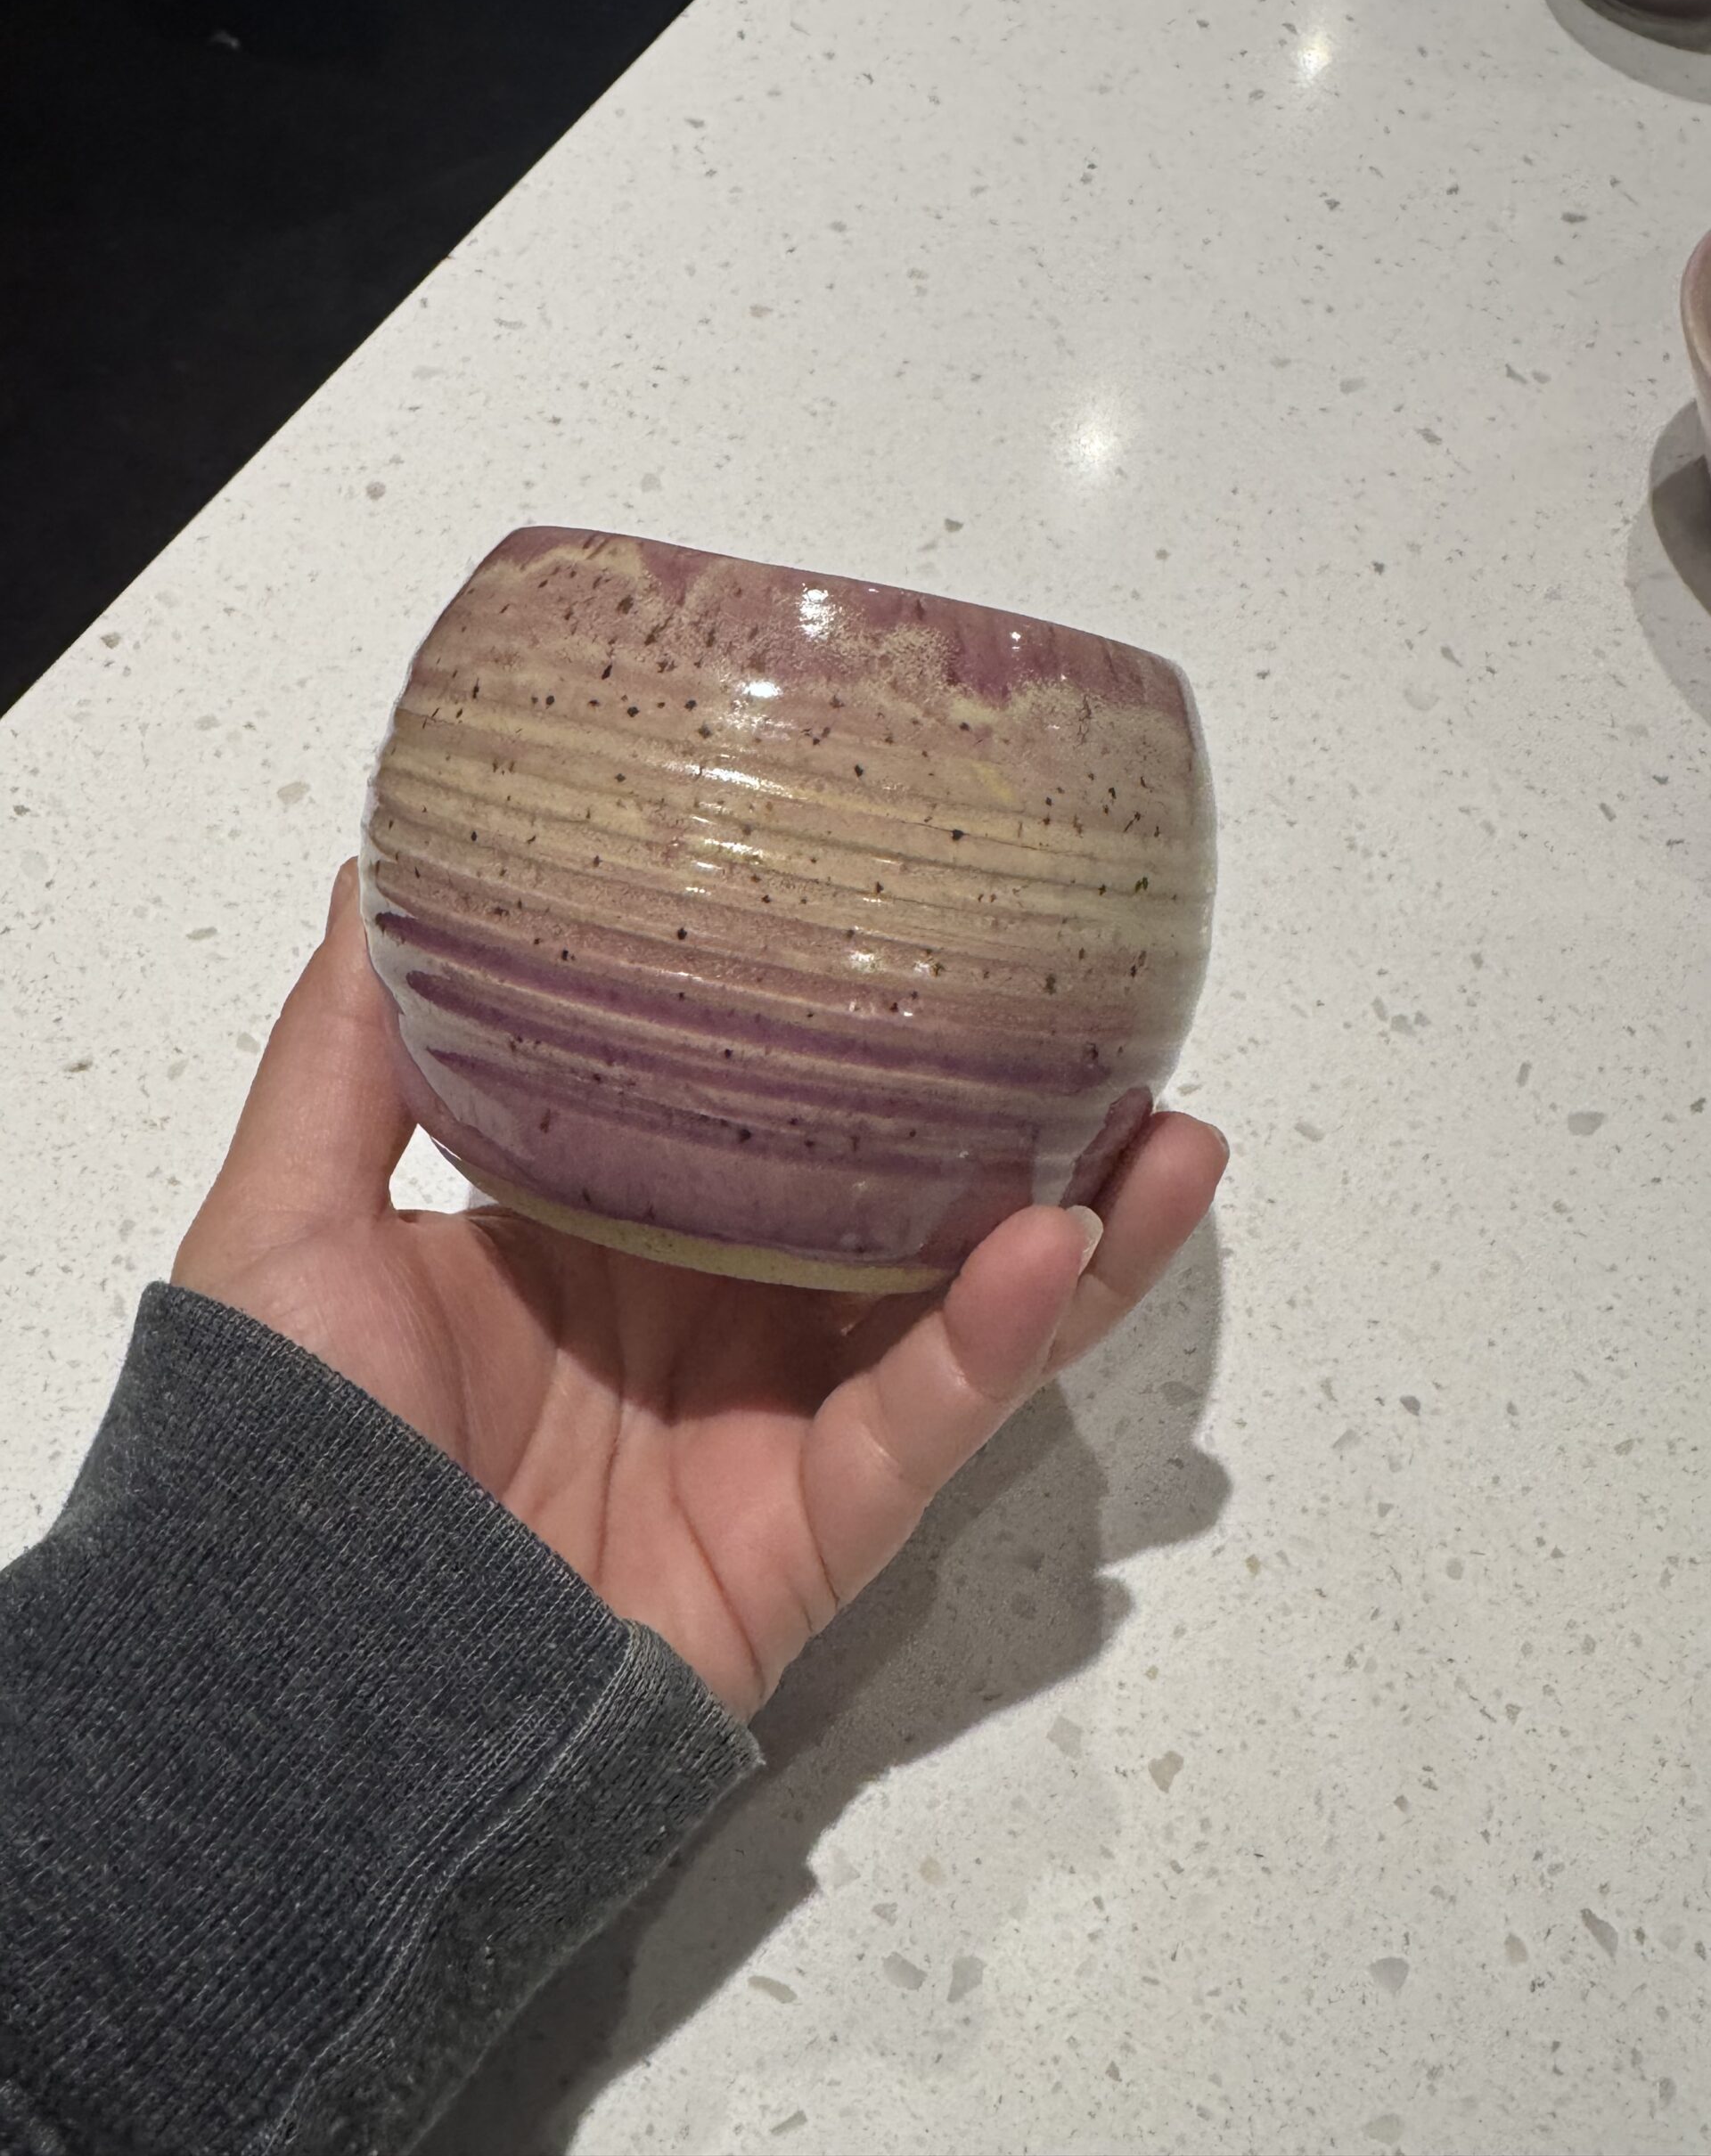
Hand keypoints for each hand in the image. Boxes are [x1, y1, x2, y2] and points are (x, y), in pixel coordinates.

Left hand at [175, 865, 1226, 1717]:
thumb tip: (380, 867)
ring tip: (1173, 1141)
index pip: (767, 1127)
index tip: (944, 955)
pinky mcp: (804, 1537)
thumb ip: (347, 1052)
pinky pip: (918, 1427)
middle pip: (901, 1217)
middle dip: (1021, 1139)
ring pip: (958, 1320)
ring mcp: (764, 1432)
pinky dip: (994, 1347)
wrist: (283, 1686)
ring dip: (1080, 1238)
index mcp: (606, 1240)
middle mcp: (706, 1326)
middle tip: (1119, 1042)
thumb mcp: (291, 1217)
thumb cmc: (279, 1453)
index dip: (862, 1053)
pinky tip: (1058, 1252)